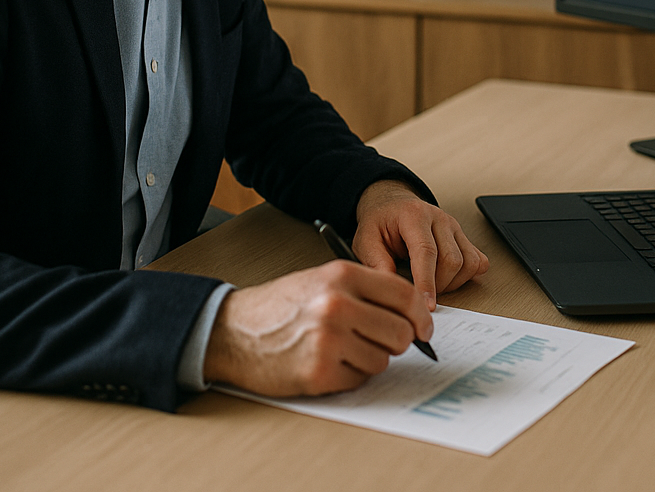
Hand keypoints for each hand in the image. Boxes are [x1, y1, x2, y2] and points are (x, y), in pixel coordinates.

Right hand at [203, 259, 432, 395]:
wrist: (231, 331)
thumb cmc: (278, 307)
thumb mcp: (321, 280)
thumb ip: (365, 291)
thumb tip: (411, 316)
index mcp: (341, 275)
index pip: (405, 296)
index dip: (420, 317)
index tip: (423, 329)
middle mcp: (337, 304)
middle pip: (400, 332)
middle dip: (395, 342)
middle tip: (378, 342)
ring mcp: (328, 339)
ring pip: (382, 359)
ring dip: (368, 359)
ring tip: (339, 349)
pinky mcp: (319, 372)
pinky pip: (359, 379)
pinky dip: (348, 375)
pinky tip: (325, 362)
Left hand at [353, 180, 488, 308]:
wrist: (391, 204)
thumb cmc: (380, 222)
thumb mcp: (366, 240)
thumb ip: (376, 264)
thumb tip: (390, 291)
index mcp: (413, 215)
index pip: (426, 251)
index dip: (427, 282)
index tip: (426, 305)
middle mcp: (438, 218)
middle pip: (452, 259)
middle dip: (439, 285)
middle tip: (421, 293)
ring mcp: (454, 226)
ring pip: (468, 262)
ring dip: (453, 282)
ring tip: (433, 284)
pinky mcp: (463, 236)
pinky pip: (478, 260)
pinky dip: (468, 276)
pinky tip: (449, 278)